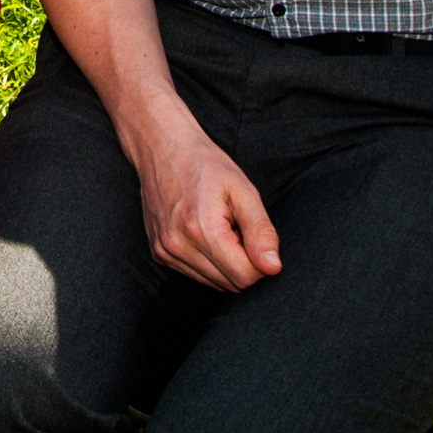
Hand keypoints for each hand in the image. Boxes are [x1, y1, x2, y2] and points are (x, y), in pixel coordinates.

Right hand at [130, 118, 282, 290]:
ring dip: (226, 265)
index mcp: (202, 229)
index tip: (254, 234)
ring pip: (214, 284)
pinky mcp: (158, 253)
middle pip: (230, 284)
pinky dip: (208, 262)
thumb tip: (273, 268)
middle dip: (243, 263)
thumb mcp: (243, 190)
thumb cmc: (207, 165)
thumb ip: (261, 231)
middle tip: (237, 228)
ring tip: (220, 229)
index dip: (260, 261)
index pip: (245, 276)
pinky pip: (196, 275)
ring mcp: (164, 251)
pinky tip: (204, 234)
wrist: (163, 148)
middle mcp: (178, 245)